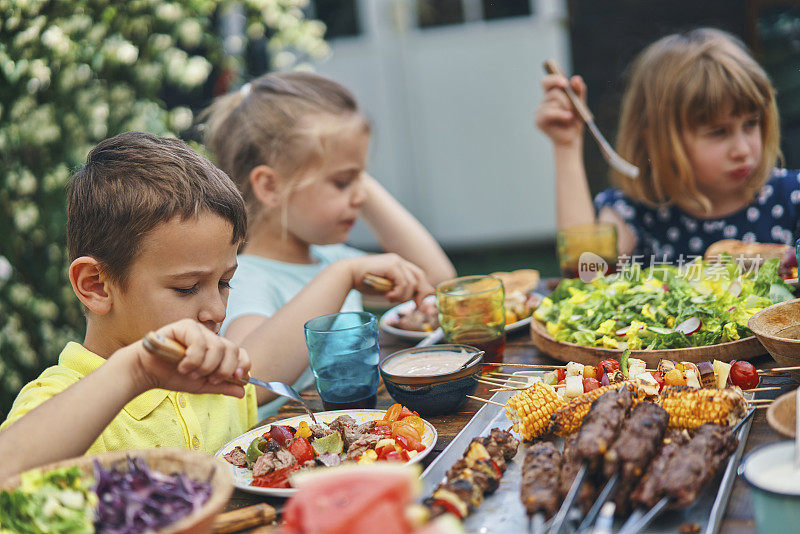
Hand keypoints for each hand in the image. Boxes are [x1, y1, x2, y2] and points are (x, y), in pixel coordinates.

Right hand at [120, 319, 250, 397]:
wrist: (146, 372)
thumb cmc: (172, 376)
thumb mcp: (201, 385)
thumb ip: (222, 387)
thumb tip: (243, 392)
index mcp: (216, 349)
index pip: (239, 351)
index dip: (243, 363)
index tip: (238, 377)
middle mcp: (210, 337)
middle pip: (232, 348)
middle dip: (223, 369)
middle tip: (209, 379)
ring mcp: (198, 330)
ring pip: (217, 347)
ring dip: (205, 366)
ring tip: (190, 373)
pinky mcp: (185, 326)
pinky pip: (200, 342)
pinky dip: (193, 359)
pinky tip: (182, 366)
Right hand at [346, 253, 433, 305]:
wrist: (348, 275)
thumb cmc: (364, 282)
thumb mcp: (386, 288)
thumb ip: (399, 290)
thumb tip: (416, 299)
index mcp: (398, 264)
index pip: (418, 275)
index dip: (422, 289)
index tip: (419, 303)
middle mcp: (399, 260)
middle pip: (420, 277)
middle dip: (420, 293)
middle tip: (415, 305)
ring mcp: (396, 261)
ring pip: (411, 283)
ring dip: (403, 296)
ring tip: (391, 299)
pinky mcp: (391, 265)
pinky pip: (403, 283)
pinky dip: (398, 293)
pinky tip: (388, 296)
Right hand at [535, 74, 586, 147]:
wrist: (572, 138)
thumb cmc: (575, 120)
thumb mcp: (580, 102)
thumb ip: (578, 90)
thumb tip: (576, 78)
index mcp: (551, 94)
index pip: (546, 82)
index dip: (554, 79)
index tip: (565, 83)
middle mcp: (544, 102)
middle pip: (553, 92)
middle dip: (565, 98)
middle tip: (572, 107)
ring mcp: (539, 111)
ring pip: (552, 103)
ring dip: (565, 108)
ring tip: (570, 117)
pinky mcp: (538, 121)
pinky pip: (548, 112)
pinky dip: (560, 115)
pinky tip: (568, 118)